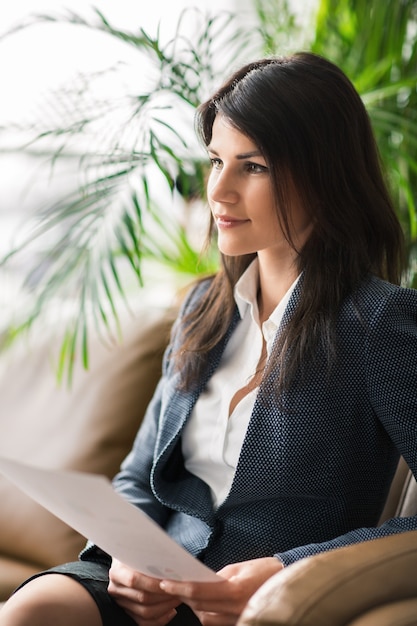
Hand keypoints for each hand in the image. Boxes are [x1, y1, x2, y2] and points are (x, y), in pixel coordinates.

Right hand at [108, 558, 180, 625]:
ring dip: (165, 607)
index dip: (152, 583)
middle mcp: (116, 588)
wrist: (126, 558)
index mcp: (117, 571)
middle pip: (142, 597)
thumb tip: (169, 560)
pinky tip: (171, 611)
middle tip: (179, 590)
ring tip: (178, 598)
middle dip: (164, 595)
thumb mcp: (140, 548)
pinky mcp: (128, 613)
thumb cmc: (137, 552)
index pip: (134, 579)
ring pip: (145, 612)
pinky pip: (145, 622)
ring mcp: (121, 602)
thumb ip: (150, 554)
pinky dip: (161, 619)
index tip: (168, 581)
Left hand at [159, 556, 282, 625]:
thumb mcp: (239, 567)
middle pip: (199, 607)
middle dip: (183, 597)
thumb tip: (199, 582)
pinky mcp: (241, 623)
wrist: (289, 582)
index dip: (180, 588)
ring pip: (205, 619)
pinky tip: (205, 603)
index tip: (165, 583)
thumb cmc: (265, 570)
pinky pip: (216, 623)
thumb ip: (218, 577)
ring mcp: (239, 620)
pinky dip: (207, 614)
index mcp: (235, 591)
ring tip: (187, 593)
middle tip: (170, 586)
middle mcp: (236, 609)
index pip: (200, 592)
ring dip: (194, 607)